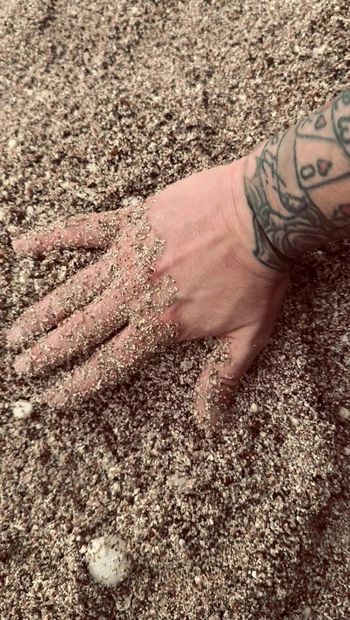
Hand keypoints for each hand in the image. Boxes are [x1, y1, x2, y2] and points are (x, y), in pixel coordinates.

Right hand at [7, 160, 288, 427]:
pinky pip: (81, 231)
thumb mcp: (248, 335)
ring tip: (15, 332)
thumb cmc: (258, 275)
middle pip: (81, 331)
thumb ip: (220, 378)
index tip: (54, 397)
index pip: (109, 364)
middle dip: (48, 353)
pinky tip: (21, 244)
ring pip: (72, 292)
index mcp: (161, 326)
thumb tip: (208, 422)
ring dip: (41, 314)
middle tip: (22, 366)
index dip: (78, 385)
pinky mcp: (128, 225)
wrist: (260, 214)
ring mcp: (126, 259)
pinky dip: (50, 237)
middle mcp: (135, 297)